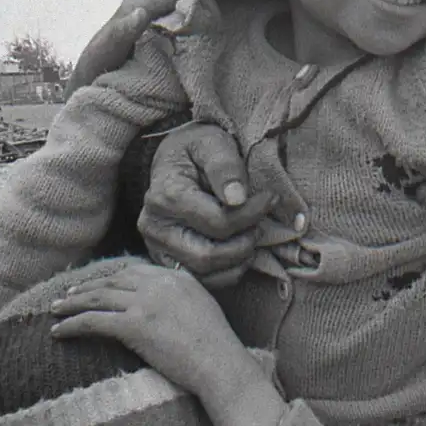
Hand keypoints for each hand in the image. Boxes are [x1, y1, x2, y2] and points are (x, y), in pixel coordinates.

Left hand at [50, 262, 239, 399]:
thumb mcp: (202, 307)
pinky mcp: (134, 325)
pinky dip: (71, 325)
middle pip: (112, 280)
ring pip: (98, 297)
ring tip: (56, 310)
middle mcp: (159, 284)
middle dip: (86, 287)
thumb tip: (165, 301)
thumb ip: (181, 296)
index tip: (95, 284)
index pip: (134, 270)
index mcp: (177, 277)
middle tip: (67, 295)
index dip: (110, 277)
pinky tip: (58, 332)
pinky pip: (93, 321)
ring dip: (72, 303)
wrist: (220, 363)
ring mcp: (146, 303)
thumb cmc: (215, 346)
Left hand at [66, 0, 195, 100]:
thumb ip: (120, 32)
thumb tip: (141, 12)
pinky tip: (218, 12)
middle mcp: (147, 6)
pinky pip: (184, 17)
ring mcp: (155, 17)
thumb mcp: (103, 51)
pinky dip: (202, 12)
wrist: (88, 83)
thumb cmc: (95, 67)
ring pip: (186, 2)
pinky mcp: (159, 29)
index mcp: (138, 5)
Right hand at [138, 123, 275, 290]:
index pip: (217, 222)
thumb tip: (237, 198)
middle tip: (261, 224)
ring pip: (205, 273)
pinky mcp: (166, 262)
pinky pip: (202, 281)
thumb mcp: (212, 143)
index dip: (252, 214)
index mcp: (164, 196)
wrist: (175, 161)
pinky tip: (240, 249)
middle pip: (208, 255)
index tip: (272, 198)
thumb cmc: (197, 149)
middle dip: (244, 242)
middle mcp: (154, 227)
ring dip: (239, 259)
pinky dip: (228, 271)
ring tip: (252, 234)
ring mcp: (157, 249)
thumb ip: (225, 166)